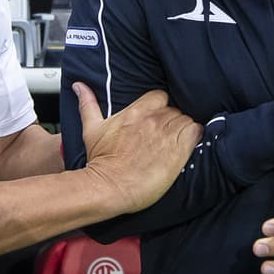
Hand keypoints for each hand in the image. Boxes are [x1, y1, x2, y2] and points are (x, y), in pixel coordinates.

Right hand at [76, 83, 202, 214]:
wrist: (109, 187)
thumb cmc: (100, 161)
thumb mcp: (92, 129)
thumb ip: (88, 104)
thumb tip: (79, 86)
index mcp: (135, 112)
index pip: (160, 96)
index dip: (160, 107)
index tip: (156, 118)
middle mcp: (153, 120)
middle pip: (174, 110)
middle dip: (171, 121)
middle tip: (164, 136)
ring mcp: (167, 134)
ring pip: (186, 120)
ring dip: (183, 130)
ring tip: (174, 143)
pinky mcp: (179, 150)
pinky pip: (195, 132)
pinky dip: (194, 136)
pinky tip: (186, 146)